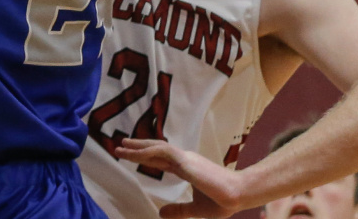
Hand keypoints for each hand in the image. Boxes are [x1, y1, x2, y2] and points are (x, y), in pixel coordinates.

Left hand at [117, 139, 243, 218]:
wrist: (238, 195)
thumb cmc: (222, 201)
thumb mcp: (195, 209)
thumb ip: (178, 209)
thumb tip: (160, 212)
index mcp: (185, 168)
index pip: (160, 159)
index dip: (145, 156)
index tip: (130, 155)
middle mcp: (183, 160)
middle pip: (155, 150)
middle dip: (137, 148)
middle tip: (119, 145)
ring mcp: (185, 158)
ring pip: (156, 147)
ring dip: (138, 147)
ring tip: (122, 146)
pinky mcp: (186, 161)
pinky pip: (164, 151)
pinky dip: (149, 150)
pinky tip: (137, 152)